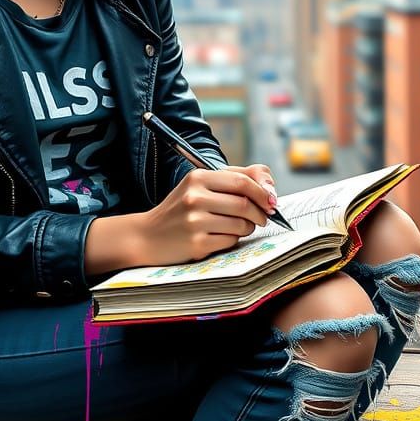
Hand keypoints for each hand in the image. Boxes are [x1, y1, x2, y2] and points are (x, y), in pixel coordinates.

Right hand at [137, 163, 279, 267]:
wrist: (148, 236)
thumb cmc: (181, 210)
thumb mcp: (200, 186)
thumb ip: (234, 180)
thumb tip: (270, 189)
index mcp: (198, 177)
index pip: (242, 181)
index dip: (263, 192)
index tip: (271, 201)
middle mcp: (195, 197)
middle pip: (244, 204)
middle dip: (260, 213)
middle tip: (262, 218)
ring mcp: (194, 221)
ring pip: (241, 224)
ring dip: (248, 228)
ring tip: (240, 227)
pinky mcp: (196, 243)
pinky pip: (230, 241)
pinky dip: (233, 240)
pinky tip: (222, 237)